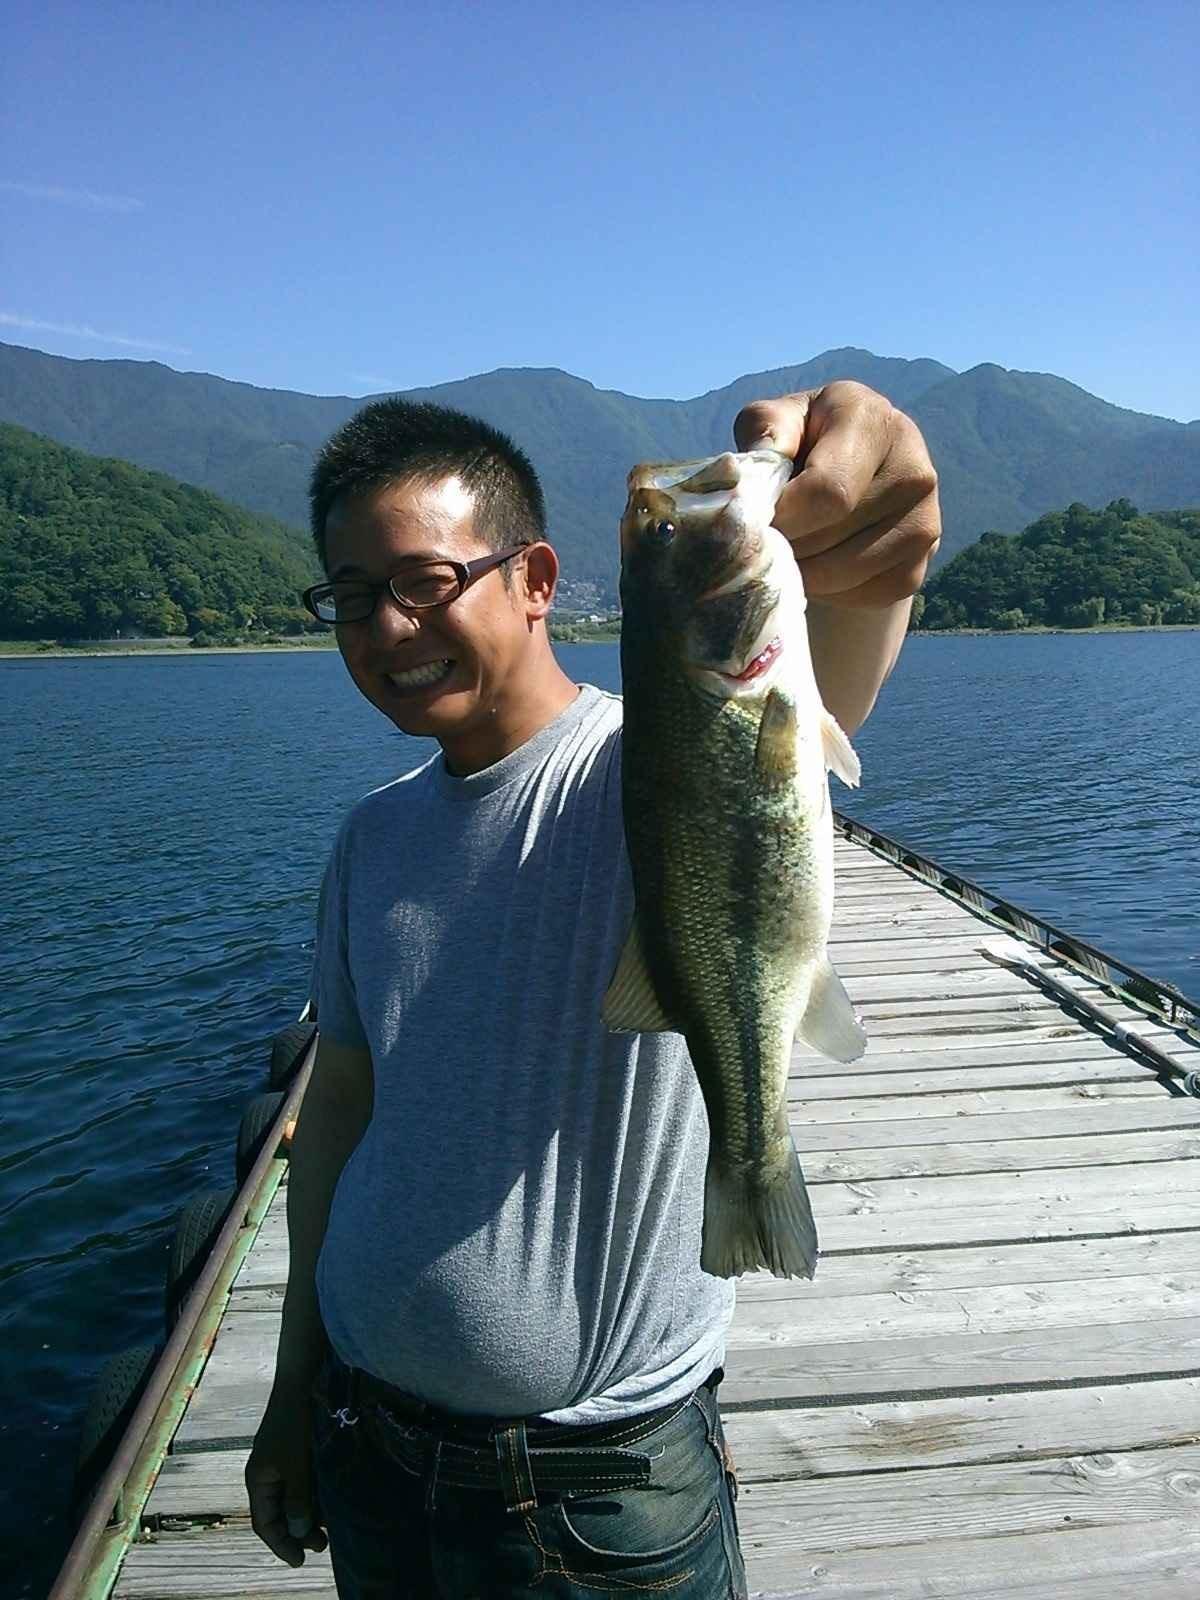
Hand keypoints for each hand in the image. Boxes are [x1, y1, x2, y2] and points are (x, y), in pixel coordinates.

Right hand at [245, 1386, 328, 1567]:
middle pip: (279, 1514)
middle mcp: (268, 1473)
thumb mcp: (297, 1463)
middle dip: (298, 1533)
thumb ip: (298, 1498)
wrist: (304, 1376)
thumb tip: (300, 1532)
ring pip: (294, 1500)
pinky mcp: (299, 1451)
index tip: (301, 1561)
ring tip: (331, 1528)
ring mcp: (283, 1462)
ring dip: (309, 1516)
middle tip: (323, 1545)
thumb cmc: (296, 1419)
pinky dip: (315, 1496)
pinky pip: (303, 1483)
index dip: (281, 1545)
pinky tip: (331, 1501)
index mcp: (259, 1479)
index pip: (264, 1524)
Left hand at [734, 381, 939, 607]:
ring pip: (840, 575)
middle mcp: (912, 470)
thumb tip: (753, 475)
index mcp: (873, 423)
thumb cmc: (807, 443)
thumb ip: (764, 430)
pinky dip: (826, 592)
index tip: (754, 521)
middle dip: (783, 546)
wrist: (855, 477)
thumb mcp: (783, 421)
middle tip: (764, 538)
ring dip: (799, 573)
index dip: (781, 517)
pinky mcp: (918, 568)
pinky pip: (858, 597)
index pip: (827, 492)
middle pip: (828, 537)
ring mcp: (924, 523)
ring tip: (787, 549)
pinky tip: (816, 564)